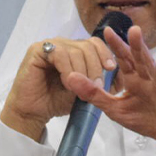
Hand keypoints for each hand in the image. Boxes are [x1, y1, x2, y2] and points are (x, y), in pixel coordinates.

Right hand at [2, 36, 116, 140]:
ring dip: (82, 71)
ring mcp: (51, 45)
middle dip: (96, 67)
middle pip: (88, 46)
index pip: (95, 43)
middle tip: (97, 87)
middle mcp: (64, 45)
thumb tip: (121, 79)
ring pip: (76, 50)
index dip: (105, 54)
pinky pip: (59, 53)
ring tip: (80, 89)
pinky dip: (67, 69)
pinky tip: (67, 83)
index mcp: (75, 51)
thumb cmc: (57, 101)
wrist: (33, 111)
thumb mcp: (85, 92)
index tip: (111, 68)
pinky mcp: (38, 50)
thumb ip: (100, 83)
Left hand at [64, 25, 155, 155]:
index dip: (116, 46)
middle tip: (134, 30)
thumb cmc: (145, 118)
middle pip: (144, 63)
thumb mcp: (115, 108)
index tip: (105, 31)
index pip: (125, 60)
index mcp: (136, 81)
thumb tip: (69, 78)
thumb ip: (94, 94)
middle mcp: (151, 83)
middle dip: (139, 48)